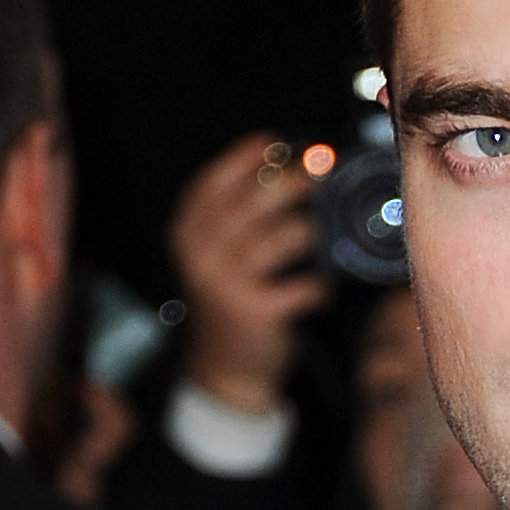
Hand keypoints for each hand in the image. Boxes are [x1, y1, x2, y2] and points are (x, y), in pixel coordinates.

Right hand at [167, 134, 325, 414]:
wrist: (224, 369)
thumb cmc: (230, 301)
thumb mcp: (216, 255)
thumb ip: (236, 216)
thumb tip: (282, 166)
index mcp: (188, 234)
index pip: (212, 184)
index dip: (243, 158)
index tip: (272, 141)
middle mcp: (202, 255)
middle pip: (252, 203)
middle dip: (290, 182)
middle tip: (317, 174)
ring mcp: (226, 284)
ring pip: (280, 239)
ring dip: (309, 233)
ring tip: (320, 236)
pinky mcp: (254, 312)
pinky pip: (301, 286)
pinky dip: (318, 287)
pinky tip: (320, 290)